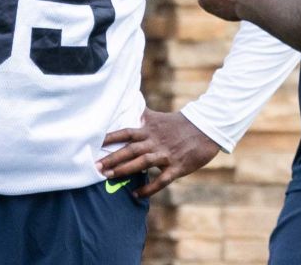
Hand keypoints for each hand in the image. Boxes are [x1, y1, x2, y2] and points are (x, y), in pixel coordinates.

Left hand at [97, 109, 221, 197]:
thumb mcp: (159, 118)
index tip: (94, 143)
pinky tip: (136, 194)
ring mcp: (166, 155)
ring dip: (125, 170)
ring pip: (142, 163)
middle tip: (96, 167)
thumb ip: (142, 116)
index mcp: (149, 130)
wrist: (206, 129)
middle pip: (130, 149)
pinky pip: (161, 180)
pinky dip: (149, 188)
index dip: (110, 137)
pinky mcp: (177, 167)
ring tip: (110, 177)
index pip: (126, 132)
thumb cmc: (179, 124)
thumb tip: (129, 104)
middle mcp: (155, 142)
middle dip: (113, 158)